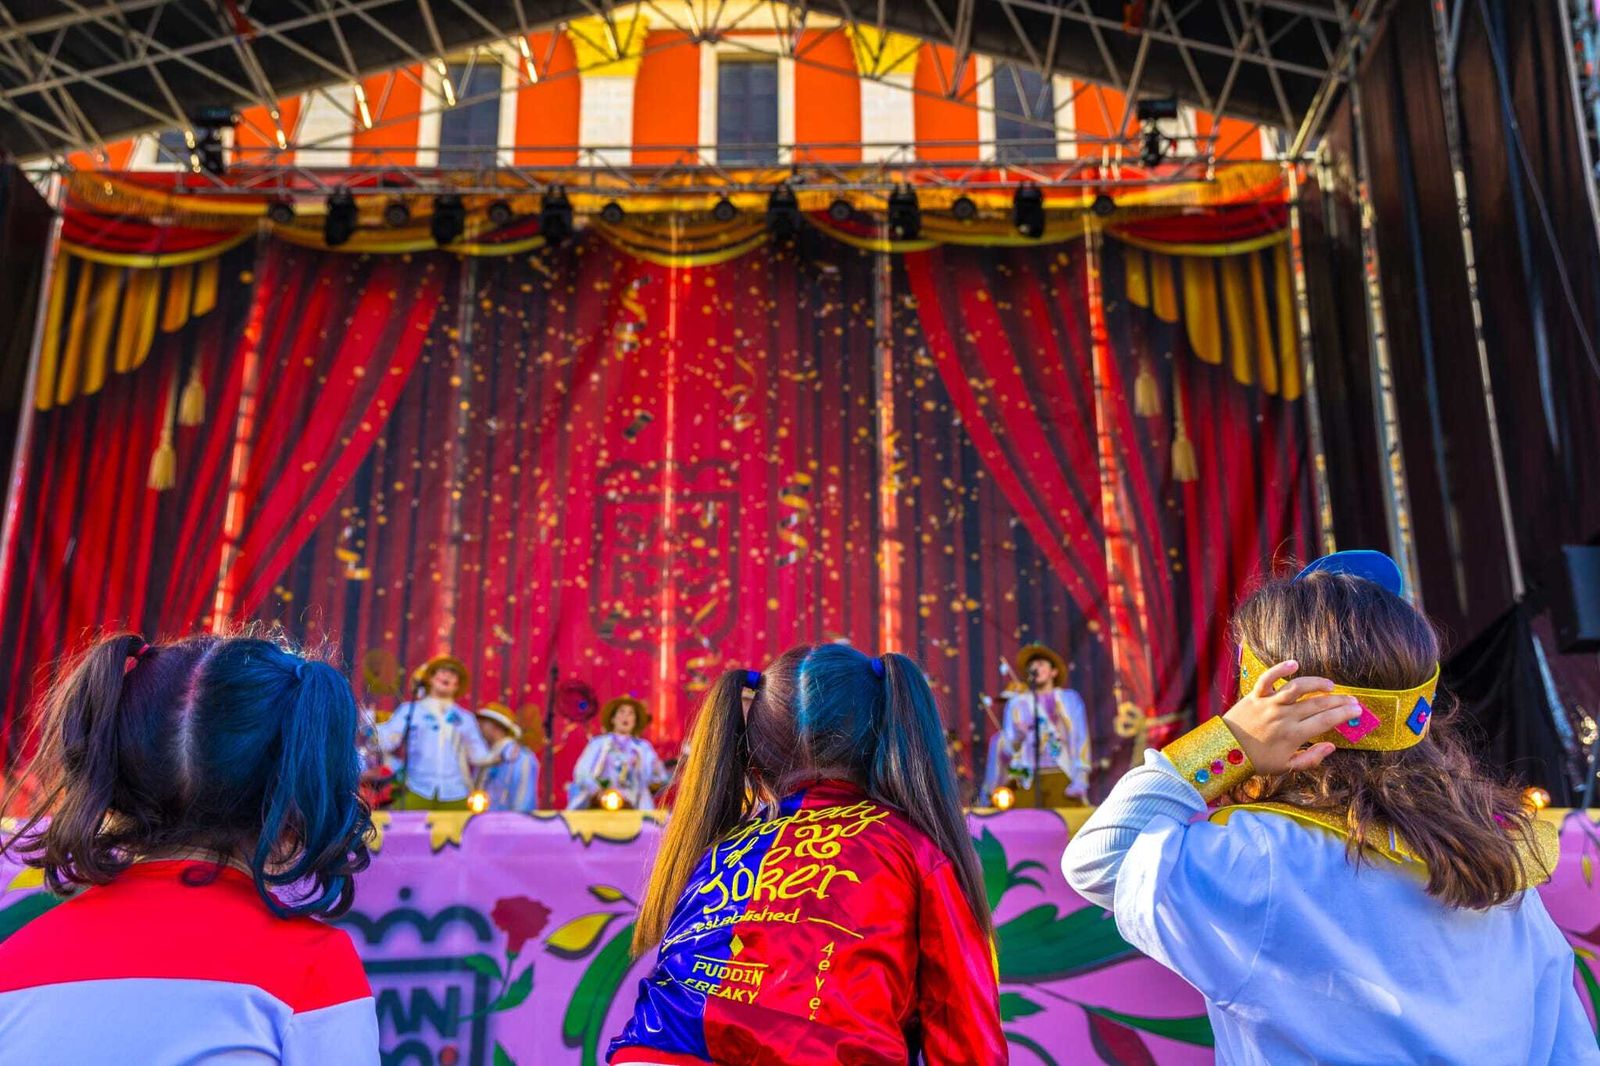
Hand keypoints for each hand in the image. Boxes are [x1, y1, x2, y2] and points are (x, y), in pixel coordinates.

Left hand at [1221, 659, 1359, 775]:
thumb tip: (1331, 746)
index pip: (1325, 721)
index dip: (1344, 714)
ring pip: (1298, 687)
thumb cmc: (1257, 760)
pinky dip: (1280, 669)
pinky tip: (1295, 664)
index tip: (1357, 710)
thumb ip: (1311, 758)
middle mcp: (1284, 716)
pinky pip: (1268, 678)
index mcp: (1293, 735)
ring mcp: (1269, 703)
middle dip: (1339, 701)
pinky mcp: (1255, 695)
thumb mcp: (1286, 767)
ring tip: (1330, 685)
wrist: (1225, 751)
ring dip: (1316, 683)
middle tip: (1352, 700)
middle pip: (1317, 704)